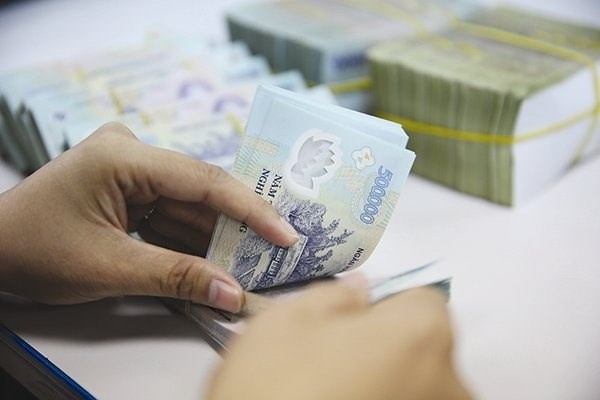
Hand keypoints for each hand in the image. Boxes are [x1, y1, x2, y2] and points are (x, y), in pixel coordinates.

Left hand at [0, 123, 297, 310]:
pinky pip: (170, 211)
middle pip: (199, 191)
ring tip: (253, 262)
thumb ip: (177, 277)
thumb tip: (233, 295)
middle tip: (277, 251)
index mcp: (122, 157)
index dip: (250, 209)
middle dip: (234, 227)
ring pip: (188, 204)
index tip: (286, 234)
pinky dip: (189, 238)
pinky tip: (216, 259)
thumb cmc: (34, 252)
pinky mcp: (128, 185)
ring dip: (214, 236)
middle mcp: (131, 152)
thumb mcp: (110, 268)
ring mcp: (129, 167)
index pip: (203, 180)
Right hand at [208, 280, 470, 399]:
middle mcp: (450, 385)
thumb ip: (336, 296)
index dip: (384, 304)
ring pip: (415, 387)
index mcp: (422, 335)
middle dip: (385, 346)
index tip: (349, 321)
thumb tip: (360, 292)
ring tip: (332, 394)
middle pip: (424, 349)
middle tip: (331, 362)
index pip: (421, 300)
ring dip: (385, 385)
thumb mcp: (288, 322)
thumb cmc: (274, 390)